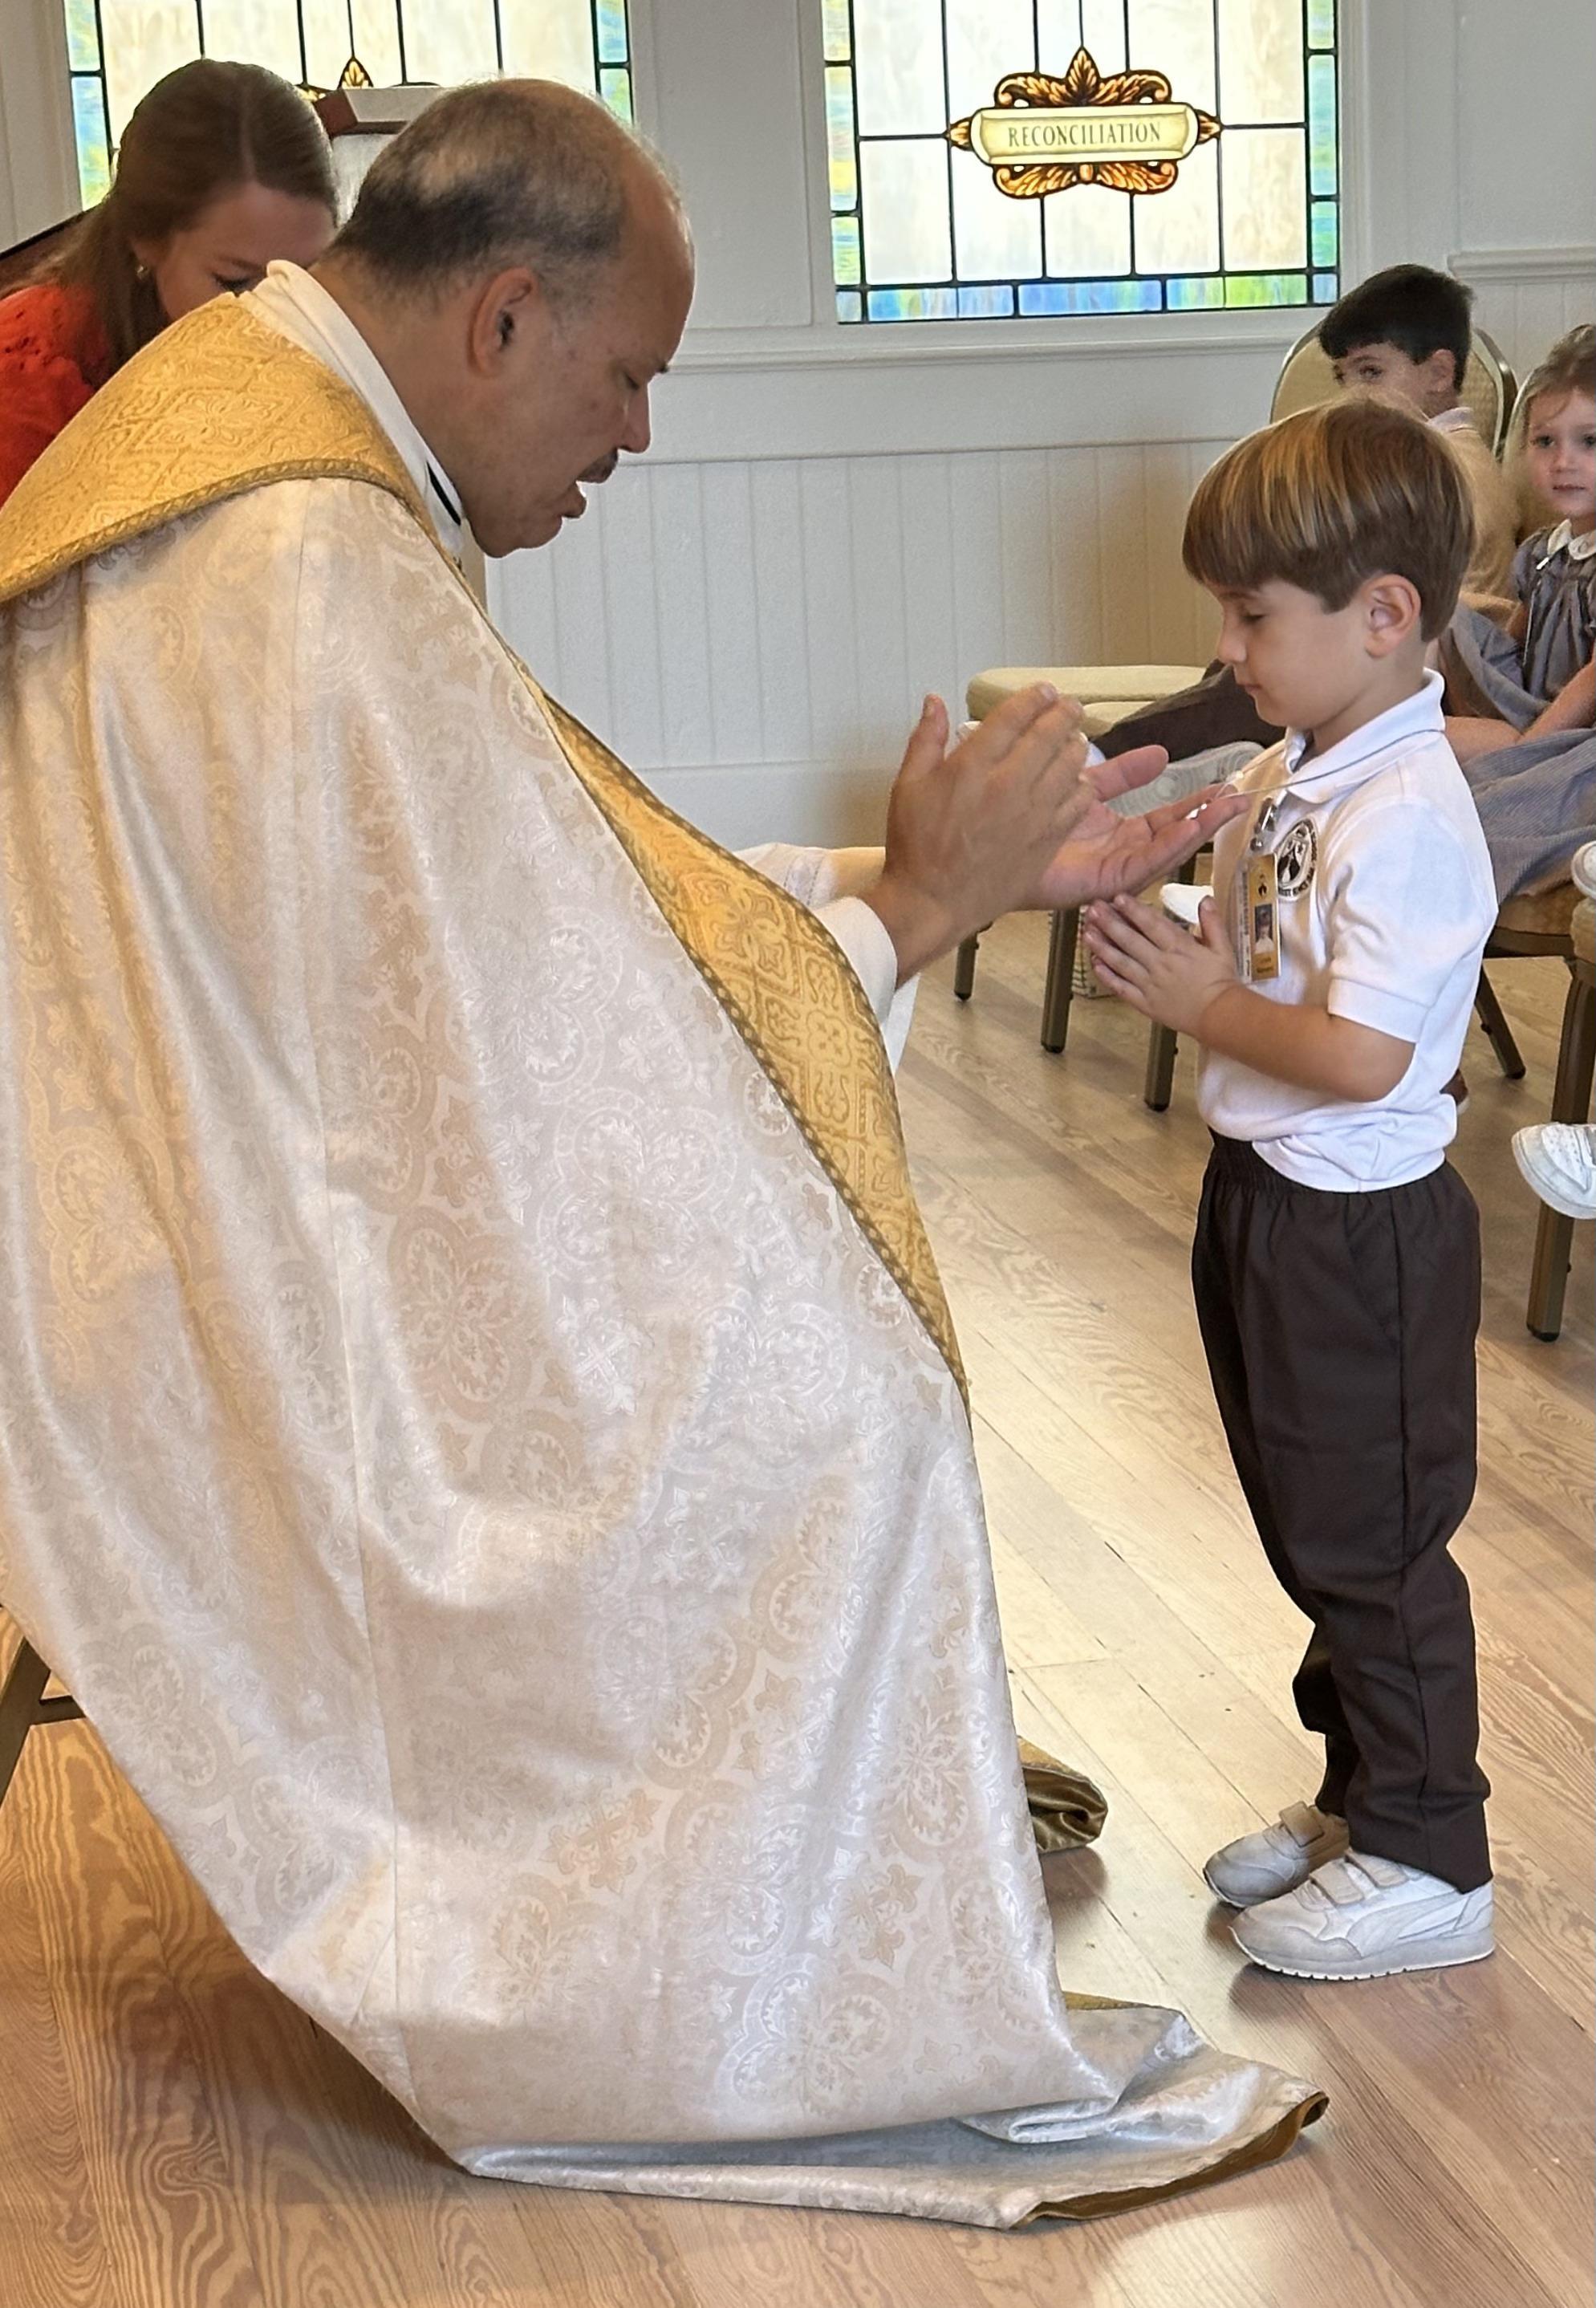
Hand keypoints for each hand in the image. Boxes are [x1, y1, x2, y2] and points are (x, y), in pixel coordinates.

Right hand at [867, 687, 1099, 979]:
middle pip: (1049, 735)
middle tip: (1069, 707)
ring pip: (1070, 766)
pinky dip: (1081, 786)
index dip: (1033, 698)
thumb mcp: (907, 786)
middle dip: (1064, 714)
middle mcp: (1007, 785)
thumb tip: (935, 702)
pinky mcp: (1046, 840)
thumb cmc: (917, 849)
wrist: (932, 903)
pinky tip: (1078, 782)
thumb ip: (926, 739)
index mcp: (972, 767)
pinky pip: (1077, 803)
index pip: (1013, 717)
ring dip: (1076, 746)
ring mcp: (1032, 814)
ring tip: (1076, 739)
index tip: (1043, 692)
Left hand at [1029, 753, 1248, 910]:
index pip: (1166, 818)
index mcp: (1117, 834)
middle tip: (1239, 799)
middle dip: (1208, 818)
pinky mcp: (1102, 882)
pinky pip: (1141, 864)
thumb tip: (1160, 754)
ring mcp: (1112, 870)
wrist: (991, 844)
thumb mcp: (1088, 788)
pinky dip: (1167, 847)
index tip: (1224, 789)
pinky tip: (1187, 830)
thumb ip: (1123, 774)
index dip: (1196, 804)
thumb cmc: (1029, 822)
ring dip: (1196, 831)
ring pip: (1164, 851)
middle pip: (1173, 836)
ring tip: (1223, 811)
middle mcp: (1119, 853)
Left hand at [1083, 890, 1236, 1034]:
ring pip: (1121, 962)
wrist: (1219, 1016)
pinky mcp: (1145, 1003)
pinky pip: (1122, 988)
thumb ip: (1212, 923)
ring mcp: (1150, 984)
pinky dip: (1107, 976)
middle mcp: (1160, 964)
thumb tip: (1206, 899)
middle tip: (1092, 909)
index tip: (1117, 897)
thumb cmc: (1221, 982)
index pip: (1152, 924)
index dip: (1133, 910)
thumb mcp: (1223, 949)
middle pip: (1130, 940)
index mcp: (1179, 948)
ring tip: (1086, 932)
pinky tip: (1095, 964)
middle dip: (1109, 923)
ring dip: (1102, 947)